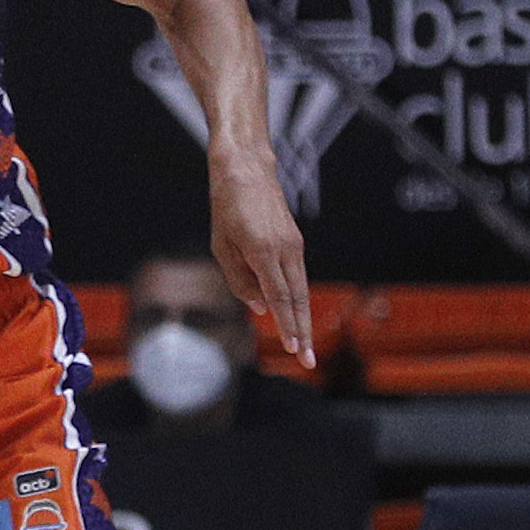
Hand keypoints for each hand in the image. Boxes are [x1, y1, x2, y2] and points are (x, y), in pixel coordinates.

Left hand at [208, 136, 314, 367]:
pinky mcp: (294, 240)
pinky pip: (297, 276)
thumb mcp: (222, 246)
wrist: (246, 168)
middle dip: (302, 331)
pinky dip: (297, 299)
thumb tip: (260, 307)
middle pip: (297, 299)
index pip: (279, 297)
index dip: (287, 325)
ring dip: (303, 318)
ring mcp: (293, 244)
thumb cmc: (226, 206)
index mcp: (263, 251)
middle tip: (308, 361)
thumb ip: (240, 280)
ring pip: (301, 289)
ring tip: (304, 345)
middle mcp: (285, 249)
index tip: (294, 349)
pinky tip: (294, 316)